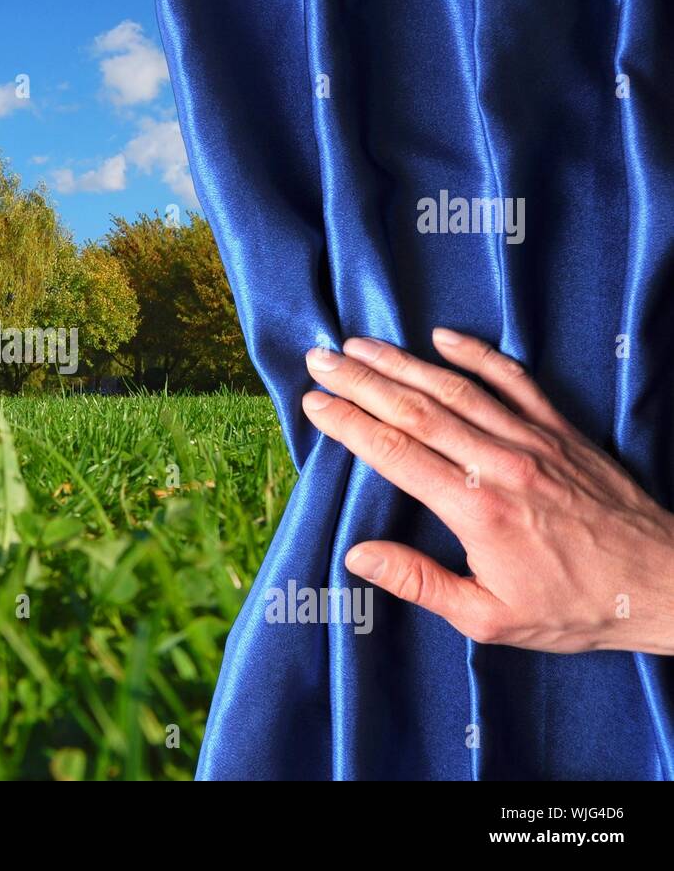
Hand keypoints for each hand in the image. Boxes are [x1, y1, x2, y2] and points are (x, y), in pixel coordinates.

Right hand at [301, 327, 673, 654]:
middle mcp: (501, 464)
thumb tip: (358, 555)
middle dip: (361, 381)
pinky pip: (514, 380)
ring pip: (456, 388)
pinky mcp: (561, 430)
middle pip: (416, 410)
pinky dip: (477, 355)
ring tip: (359, 344)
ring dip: (402, 362)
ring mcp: (533, 441)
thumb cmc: (574, 608)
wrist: (661, 584)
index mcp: (476, 510)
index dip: (349, 424)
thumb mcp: (489, 618)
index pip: (395, 454)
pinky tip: (444, 336)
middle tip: (320, 359)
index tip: (314, 402)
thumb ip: (420, 582)